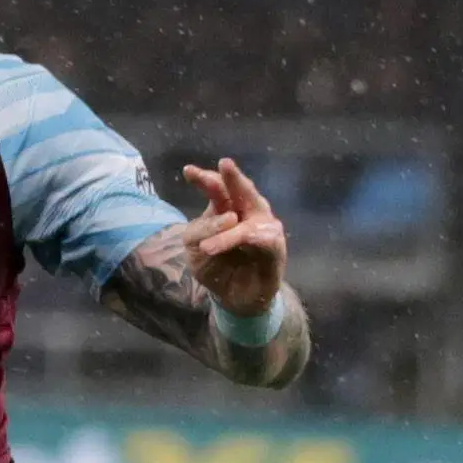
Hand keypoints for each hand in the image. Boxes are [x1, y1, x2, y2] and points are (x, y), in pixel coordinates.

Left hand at [180, 159, 287, 316]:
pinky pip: (262, 239)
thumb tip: (228, 218)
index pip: (217, 189)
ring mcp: (263, 226)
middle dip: (232, 178)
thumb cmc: (217, 268)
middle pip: (240, 190)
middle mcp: (247, 212)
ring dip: (227, 231)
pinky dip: (245, 243)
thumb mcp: (196, 249)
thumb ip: (201, 230)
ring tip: (206, 249)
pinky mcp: (275, 245)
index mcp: (226, 209)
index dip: (205, 179)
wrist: (236, 298)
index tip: (188, 171)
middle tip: (224, 164)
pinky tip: (234, 248)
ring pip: (248, 217)